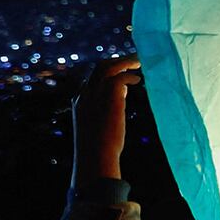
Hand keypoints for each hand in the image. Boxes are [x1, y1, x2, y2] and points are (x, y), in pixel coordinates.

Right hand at [71, 56, 141, 182]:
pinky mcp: (110, 99)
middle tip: (134, 60)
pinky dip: (130, 76)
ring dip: (126, 62)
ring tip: (140, 62)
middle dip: (118, 61)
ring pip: (108, 67)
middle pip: (100, 67)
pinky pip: (120, 78)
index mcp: (80, 100)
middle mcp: (85, 94)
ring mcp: (96, 95)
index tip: (120, 68)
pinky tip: (138, 81)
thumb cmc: (99, 145)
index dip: (106, 70)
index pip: (90, 76)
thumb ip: (107, 105)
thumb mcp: (99, 121)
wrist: (95, 158)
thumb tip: (122, 92)